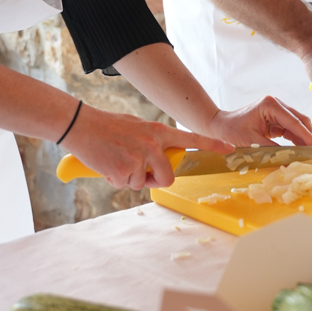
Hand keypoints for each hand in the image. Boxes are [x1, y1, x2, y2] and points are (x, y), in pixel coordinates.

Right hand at [62, 103, 231, 189]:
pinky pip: (125, 185)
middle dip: (154, 181)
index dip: (212, 145)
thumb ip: (152, 142)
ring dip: (128, 178)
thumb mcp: (136, 128)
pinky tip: (107, 163)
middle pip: (168, 178)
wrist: (80, 125)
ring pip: (141, 184)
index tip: (230, 148)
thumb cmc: (106, 127)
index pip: (190, 138)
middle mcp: (152, 144)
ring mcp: (139, 158)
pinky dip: (115, 179)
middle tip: (138, 172)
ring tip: (115, 159)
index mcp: (158, 132)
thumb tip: (157, 161)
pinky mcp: (124, 170)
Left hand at [210, 99, 311, 147]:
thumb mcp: (251, 143)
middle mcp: (276, 104)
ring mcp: (277, 111)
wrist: (219, 126)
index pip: (293, 121)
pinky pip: (291, 129)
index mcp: (270, 105)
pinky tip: (303, 150)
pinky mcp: (276, 119)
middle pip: (300, 120)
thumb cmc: (230, 132)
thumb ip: (272, 151)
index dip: (306, 135)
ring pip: (298, 125)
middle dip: (310, 136)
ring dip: (305, 138)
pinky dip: (297, 140)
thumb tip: (290, 161)